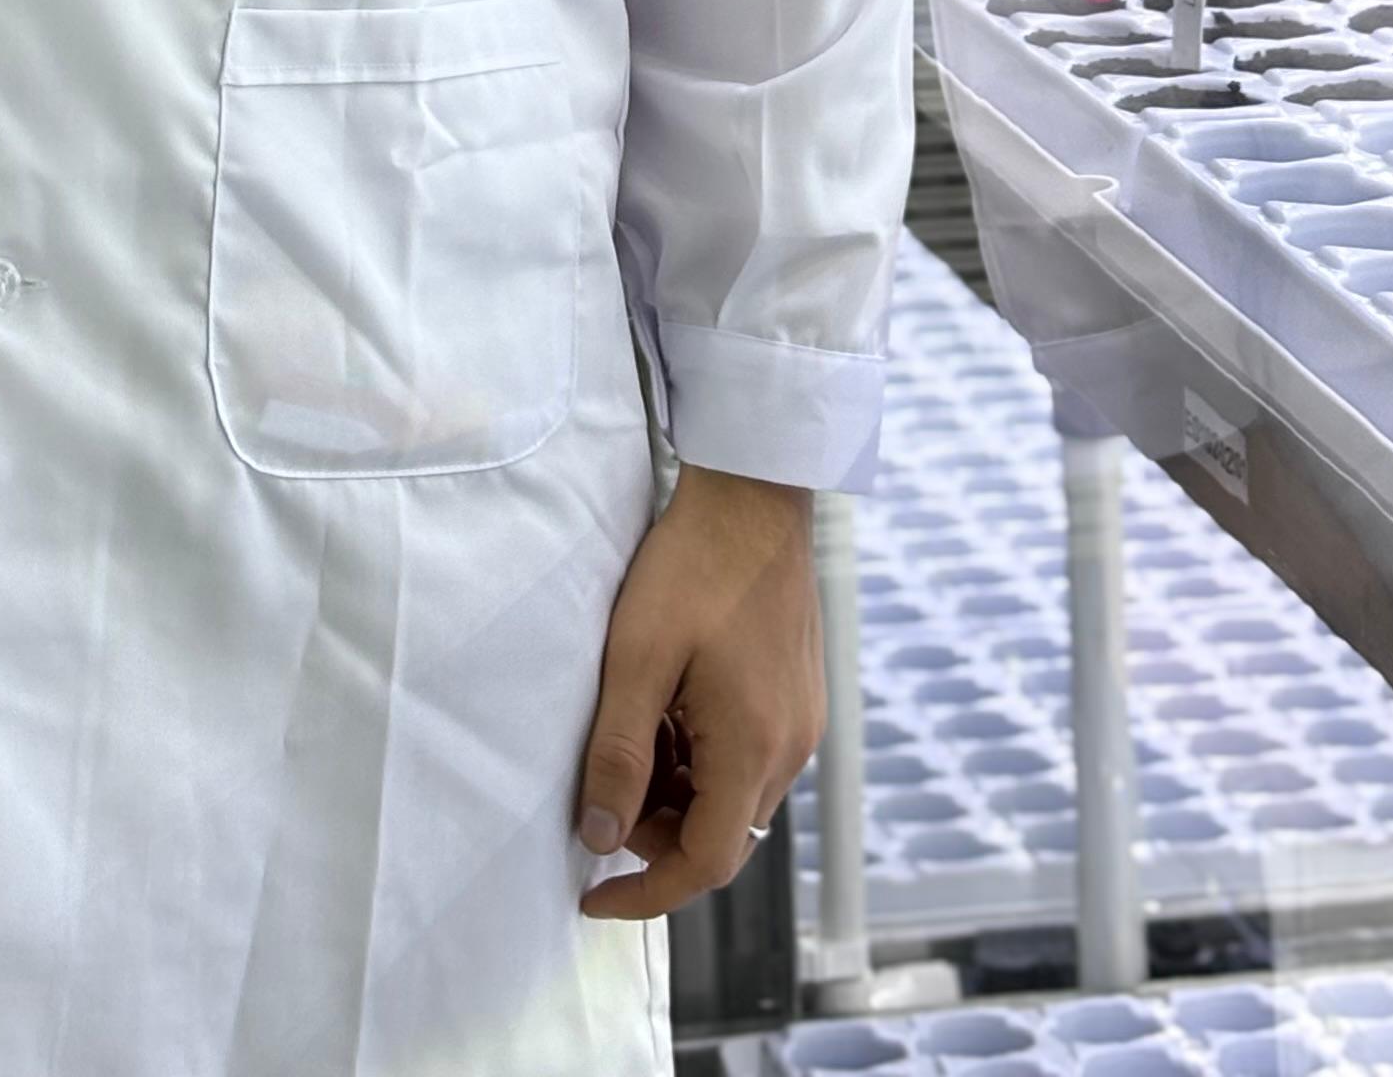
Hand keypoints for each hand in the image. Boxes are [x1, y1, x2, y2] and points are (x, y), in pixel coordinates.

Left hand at [575, 463, 822, 919]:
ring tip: (634, 737)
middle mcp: (790, 748)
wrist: (754, 496)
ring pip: (734, 802)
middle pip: (722, 838)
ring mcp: (800, 723)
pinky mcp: (799, 699)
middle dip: (657, 837)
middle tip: (604, 792)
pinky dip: (703, 763)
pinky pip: (750, 763)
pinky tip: (670, 714)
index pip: (705, 864)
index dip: (644, 893)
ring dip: (679, 797)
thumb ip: (617, 755)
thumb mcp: (637, 659)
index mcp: (753, 747)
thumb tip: (598, 838)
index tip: (592, 897)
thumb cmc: (694, 567)